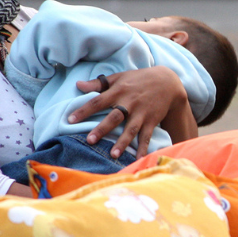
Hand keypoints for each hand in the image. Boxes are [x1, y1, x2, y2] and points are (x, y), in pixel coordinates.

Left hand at [70, 67, 188, 158]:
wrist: (167, 81)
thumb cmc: (138, 79)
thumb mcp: (119, 77)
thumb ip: (98, 83)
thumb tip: (78, 84)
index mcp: (118, 91)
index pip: (97, 101)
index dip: (84, 110)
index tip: (70, 120)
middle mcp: (129, 103)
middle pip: (114, 117)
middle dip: (102, 129)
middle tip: (90, 140)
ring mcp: (141, 113)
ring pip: (130, 129)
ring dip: (122, 142)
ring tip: (113, 154)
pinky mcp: (151, 121)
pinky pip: (146, 136)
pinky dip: (143, 148)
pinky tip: (139, 159)